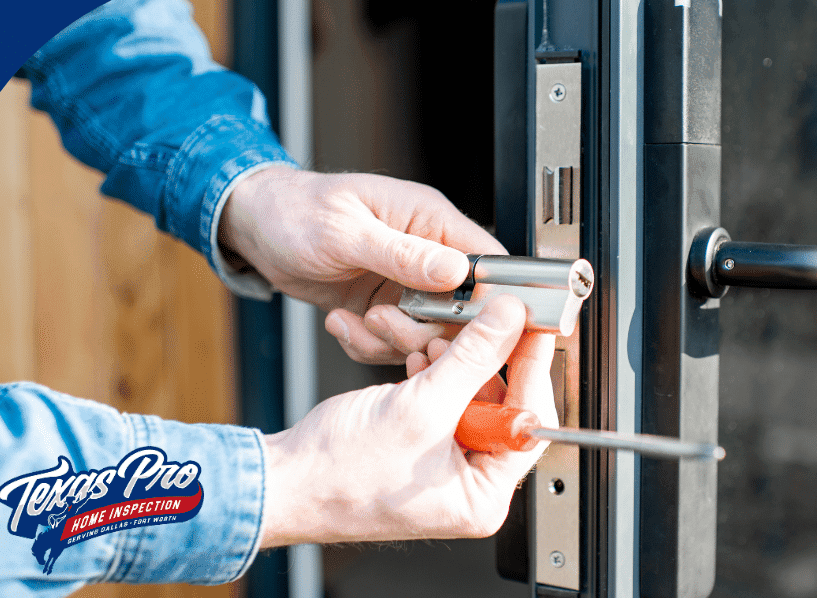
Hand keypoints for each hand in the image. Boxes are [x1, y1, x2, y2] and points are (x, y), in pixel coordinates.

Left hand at [219, 165, 505, 363]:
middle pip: (462, 310)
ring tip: (355, 321)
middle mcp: (426, 253)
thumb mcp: (346, 232)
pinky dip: (367, 345)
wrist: (255, 227)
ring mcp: (406, 284)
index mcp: (430, 219)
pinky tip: (341, 322)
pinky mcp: (384, 307)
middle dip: (424, 329)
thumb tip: (457, 270)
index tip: (468, 326)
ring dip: (389, 340)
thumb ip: (404, 253)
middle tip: (383, 321)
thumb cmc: (295, 210)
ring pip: (427, 333)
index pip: (488, 261)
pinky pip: (393, 342)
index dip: (489, 299)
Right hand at [259, 296, 557, 545]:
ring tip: (429, 339)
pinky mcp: (421, 442)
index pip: (529, 422)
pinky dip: (430, 371)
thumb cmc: (338, 475)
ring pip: (468, 392)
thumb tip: (509, 322)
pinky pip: (441, 396)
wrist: (282, 480)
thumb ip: (473, 358)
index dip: (531, 368)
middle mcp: (470, 482)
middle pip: (501, 402)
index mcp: (483, 495)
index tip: (533, 328)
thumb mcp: (420, 407)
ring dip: (449, 359)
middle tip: (482, 321)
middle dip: (479, 359)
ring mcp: (445, 462)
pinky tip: (415, 355)